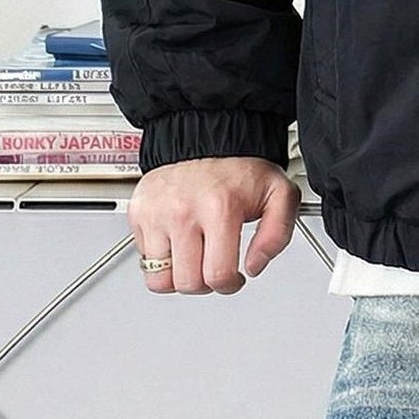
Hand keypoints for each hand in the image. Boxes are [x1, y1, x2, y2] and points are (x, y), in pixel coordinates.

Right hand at [128, 156, 299, 294]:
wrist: (206, 135)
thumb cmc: (241, 167)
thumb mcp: (279, 194)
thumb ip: (277, 234)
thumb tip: (254, 266)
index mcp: (219, 208)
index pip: (217, 276)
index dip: (231, 284)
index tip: (234, 276)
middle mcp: (183, 212)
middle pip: (187, 283)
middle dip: (205, 282)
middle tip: (214, 266)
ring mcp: (156, 213)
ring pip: (159, 279)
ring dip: (180, 275)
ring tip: (194, 256)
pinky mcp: (138, 213)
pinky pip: (144, 259)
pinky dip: (161, 258)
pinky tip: (178, 240)